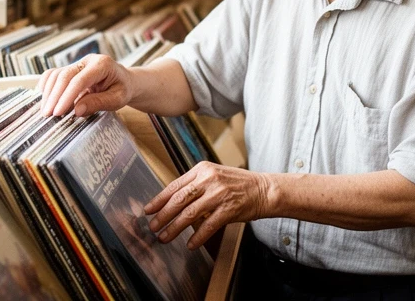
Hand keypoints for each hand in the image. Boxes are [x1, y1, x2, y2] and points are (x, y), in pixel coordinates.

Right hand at [37, 54, 133, 116]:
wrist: (124, 81)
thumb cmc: (122, 90)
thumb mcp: (117, 99)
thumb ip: (98, 103)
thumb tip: (77, 111)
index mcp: (102, 65)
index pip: (80, 80)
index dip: (67, 96)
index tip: (58, 112)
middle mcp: (88, 60)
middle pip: (64, 75)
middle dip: (54, 96)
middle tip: (47, 115)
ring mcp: (78, 63)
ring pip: (56, 74)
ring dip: (49, 93)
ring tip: (46, 112)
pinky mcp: (71, 69)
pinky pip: (53, 74)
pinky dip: (47, 86)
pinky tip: (45, 99)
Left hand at [145, 161, 273, 249]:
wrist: (265, 189)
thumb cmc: (239, 184)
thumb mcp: (215, 175)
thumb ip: (196, 185)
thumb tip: (173, 201)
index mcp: (202, 169)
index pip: (175, 185)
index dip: (159, 199)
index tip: (148, 210)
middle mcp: (209, 179)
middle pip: (179, 200)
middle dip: (163, 215)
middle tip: (152, 226)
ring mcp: (219, 194)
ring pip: (189, 214)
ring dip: (174, 228)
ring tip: (165, 237)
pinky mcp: (229, 209)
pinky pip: (208, 225)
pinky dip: (197, 237)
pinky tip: (190, 245)